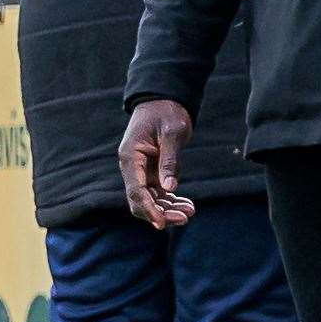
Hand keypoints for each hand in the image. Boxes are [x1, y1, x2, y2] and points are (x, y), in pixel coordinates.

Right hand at [118, 100, 196, 229]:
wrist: (165, 99)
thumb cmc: (167, 112)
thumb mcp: (172, 133)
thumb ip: (170, 160)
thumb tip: (169, 188)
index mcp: (131, 157)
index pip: (136, 191)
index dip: (148, 209)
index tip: (162, 222)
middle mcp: (133, 167)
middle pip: (141, 199)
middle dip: (160, 212)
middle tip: (184, 218)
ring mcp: (142, 170)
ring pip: (151, 198)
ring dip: (168, 208)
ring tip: (189, 212)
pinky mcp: (153, 170)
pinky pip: (159, 191)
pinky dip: (171, 199)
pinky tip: (187, 205)